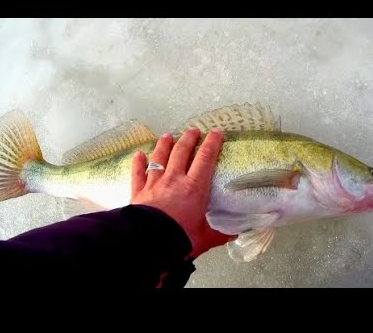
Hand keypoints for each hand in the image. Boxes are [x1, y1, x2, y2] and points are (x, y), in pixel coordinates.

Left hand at [130, 127, 234, 257]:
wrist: (150, 242)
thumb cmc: (180, 237)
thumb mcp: (205, 237)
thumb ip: (219, 234)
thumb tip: (234, 234)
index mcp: (194, 187)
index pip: (205, 158)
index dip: (212, 143)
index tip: (216, 132)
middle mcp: (174, 180)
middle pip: (181, 152)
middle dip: (188, 139)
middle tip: (193, 130)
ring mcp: (154, 184)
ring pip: (159, 158)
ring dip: (164, 145)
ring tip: (167, 136)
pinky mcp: (138, 192)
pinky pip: (138, 173)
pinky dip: (138, 163)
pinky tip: (139, 154)